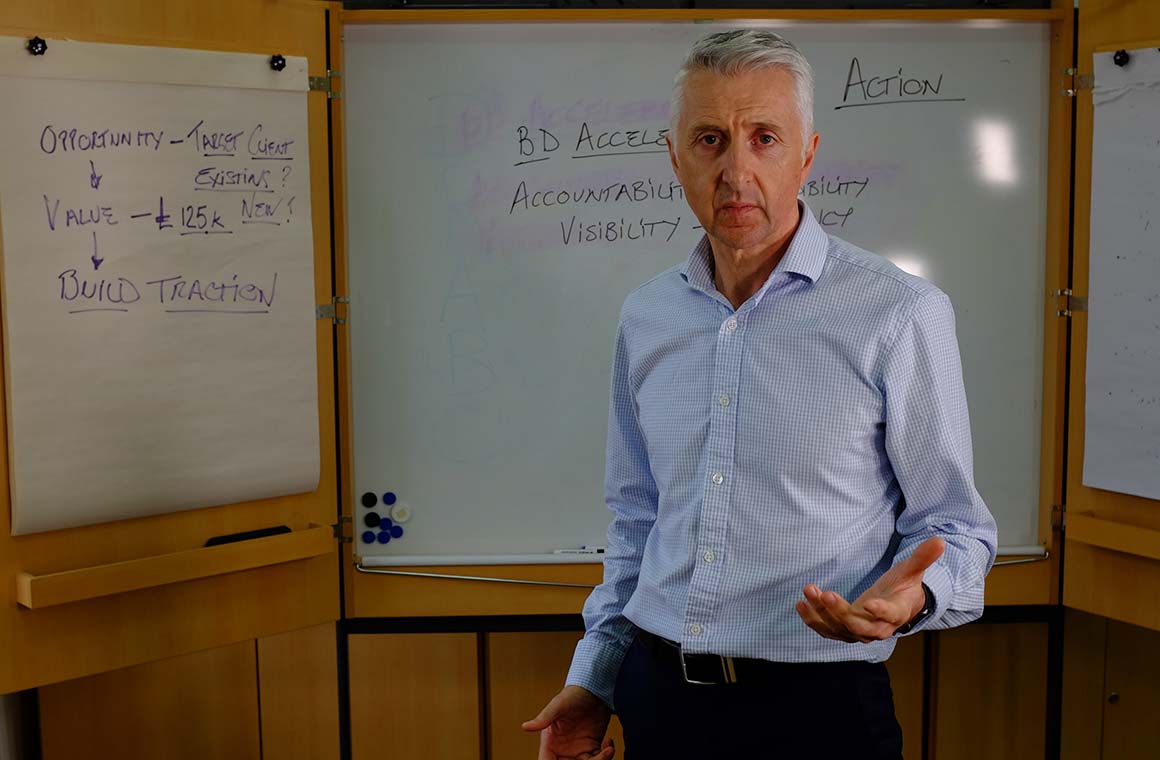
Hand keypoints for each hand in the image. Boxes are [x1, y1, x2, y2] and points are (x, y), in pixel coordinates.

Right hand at [522, 685, 614, 759]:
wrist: (594, 688)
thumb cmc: (573, 693)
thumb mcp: (558, 705)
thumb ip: (544, 718)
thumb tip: (525, 726)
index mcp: (551, 742)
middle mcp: (563, 749)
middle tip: (595, 759)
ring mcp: (578, 750)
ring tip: (607, 749)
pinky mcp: (593, 747)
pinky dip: (606, 757)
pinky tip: (609, 743)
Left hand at [795, 536, 944, 642]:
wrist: (894, 608)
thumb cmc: (902, 588)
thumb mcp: (911, 572)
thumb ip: (922, 558)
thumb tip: (940, 540)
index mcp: (896, 614)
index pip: (889, 615)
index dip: (881, 611)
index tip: (870, 603)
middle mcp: (877, 628)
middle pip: (858, 627)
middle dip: (840, 612)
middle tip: (825, 594)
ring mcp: (858, 632)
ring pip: (838, 629)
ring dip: (821, 614)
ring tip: (808, 592)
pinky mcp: (844, 631)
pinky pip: (827, 630)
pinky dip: (813, 620)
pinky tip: (800, 604)